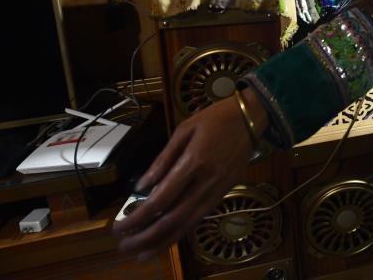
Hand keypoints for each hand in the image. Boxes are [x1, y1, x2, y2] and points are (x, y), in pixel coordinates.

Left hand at [112, 92, 260, 259]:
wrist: (253, 119)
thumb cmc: (215, 118)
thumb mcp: (185, 129)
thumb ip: (164, 158)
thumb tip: (143, 185)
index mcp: (195, 162)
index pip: (162, 198)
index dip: (139, 216)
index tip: (120, 226)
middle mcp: (207, 181)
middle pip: (173, 217)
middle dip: (146, 236)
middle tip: (124, 246)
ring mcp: (218, 190)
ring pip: (189, 223)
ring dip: (164, 241)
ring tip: (143, 253)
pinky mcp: (225, 192)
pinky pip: (201, 217)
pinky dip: (183, 231)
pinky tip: (168, 239)